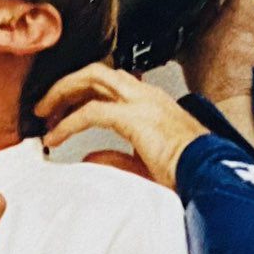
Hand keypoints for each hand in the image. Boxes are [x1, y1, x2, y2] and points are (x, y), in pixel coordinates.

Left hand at [38, 64, 210, 188]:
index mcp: (154, 104)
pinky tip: (54, 137)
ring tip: (43, 114)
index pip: (112, 86)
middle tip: (45, 107)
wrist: (211, 179)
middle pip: (98, 74)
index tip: (64, 115)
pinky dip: (67, 123)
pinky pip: (90, 112)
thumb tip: (90, 156)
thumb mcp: (147, 166)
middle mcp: (147, 95)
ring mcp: (142, 102)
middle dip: (67, 86)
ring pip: (92, 78)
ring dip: (62, 92)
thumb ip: (118, 158)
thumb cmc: (189, 177)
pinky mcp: (134, 117)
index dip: (83, 96)